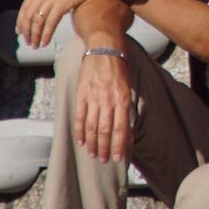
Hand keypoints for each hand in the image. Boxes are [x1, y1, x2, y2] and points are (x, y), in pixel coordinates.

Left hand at [16, 0, 137, 48]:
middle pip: (29, 12)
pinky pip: (50, 21)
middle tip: (28, 42)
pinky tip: (45, 41)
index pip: (27, 3)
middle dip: (26, 30)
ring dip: (35, 34)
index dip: (21, 19)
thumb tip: (51, 8)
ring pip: (37, 19)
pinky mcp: (63, 1)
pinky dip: (45, 33)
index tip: (20, 31)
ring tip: (36, 45)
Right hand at [74, 45, 133, 163]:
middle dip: (105, 148)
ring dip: (93, 143)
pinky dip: (80, 131)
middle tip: (104, 160)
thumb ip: (127, 110)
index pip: (121, 128)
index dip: (119, 145)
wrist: (104, 48)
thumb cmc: (119, 69)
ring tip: (93, 154)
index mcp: (122, 99)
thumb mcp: (128, 88)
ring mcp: (93, 97)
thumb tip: (129, 132)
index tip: (118, 158)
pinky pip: (80, 116)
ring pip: (92, 126)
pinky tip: (81, 141)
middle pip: (105, 130)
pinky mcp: (82, 94)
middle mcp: (108, 100)